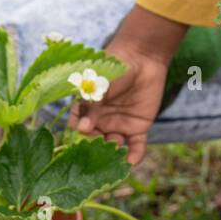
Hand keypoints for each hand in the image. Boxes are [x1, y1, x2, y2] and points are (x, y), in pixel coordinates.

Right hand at [67, 5, 185, 165]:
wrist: (142, 57)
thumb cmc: (115, 67)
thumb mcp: (99, 84)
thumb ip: (90, 105)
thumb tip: (81, 128)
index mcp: (87, 110)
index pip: (78, 127)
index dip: (78, 134)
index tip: (80, 136)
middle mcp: (100, 122)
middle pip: (95, 142)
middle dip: (96, 149)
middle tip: (99, 151)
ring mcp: (119, 126)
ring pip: (113, 146)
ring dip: (113, 154)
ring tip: (115, 155)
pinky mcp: (138, 128)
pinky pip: (135, 146)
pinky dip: (134, 155)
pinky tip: (132, 162)